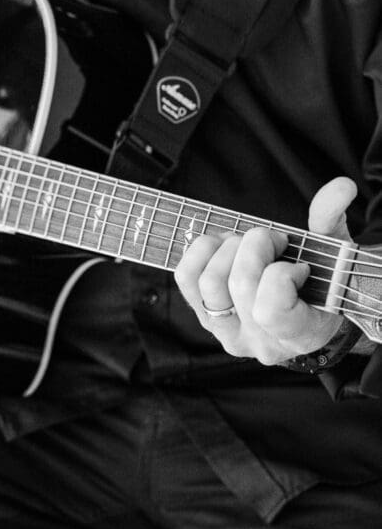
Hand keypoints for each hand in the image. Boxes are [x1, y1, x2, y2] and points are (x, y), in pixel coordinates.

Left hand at [174, 177, 357, 364]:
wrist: (304, 314)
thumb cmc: (322, 285)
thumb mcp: (336, 254)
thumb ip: (333, 221)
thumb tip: (341, 187)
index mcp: (299, 334)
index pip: (269, 309)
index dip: (280, 275)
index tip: (299, 266)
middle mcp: (259, 340)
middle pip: (240, 285)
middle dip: (256, 246)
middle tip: (273, 240)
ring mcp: (228, 332)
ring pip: (209, 283)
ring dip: (227, 249)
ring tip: (245, 243)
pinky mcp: (205, 317)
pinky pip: (187, 279)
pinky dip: (200, 252)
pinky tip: (222, 247)